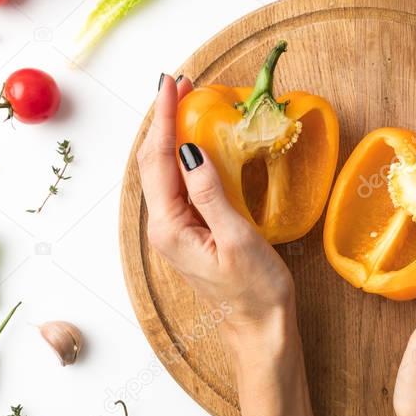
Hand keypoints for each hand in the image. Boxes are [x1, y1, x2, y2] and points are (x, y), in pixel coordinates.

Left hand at [139, 74, 335, 415]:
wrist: (261, 332)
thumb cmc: (256, 291)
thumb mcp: (238, 239)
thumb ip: (210, 194)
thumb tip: (189, 150)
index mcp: (169, 227)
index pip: (158, 160)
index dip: (164, 118)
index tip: (172, 84)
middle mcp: (163, 227)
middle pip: (153, 162)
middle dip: (164, 119)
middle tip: (180, 83)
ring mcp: (174, 231)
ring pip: (164, 172)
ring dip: (171, 135)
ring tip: (186, 103)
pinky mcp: (189, 234)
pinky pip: (178, 185)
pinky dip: (183, 156)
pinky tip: (196, 144)